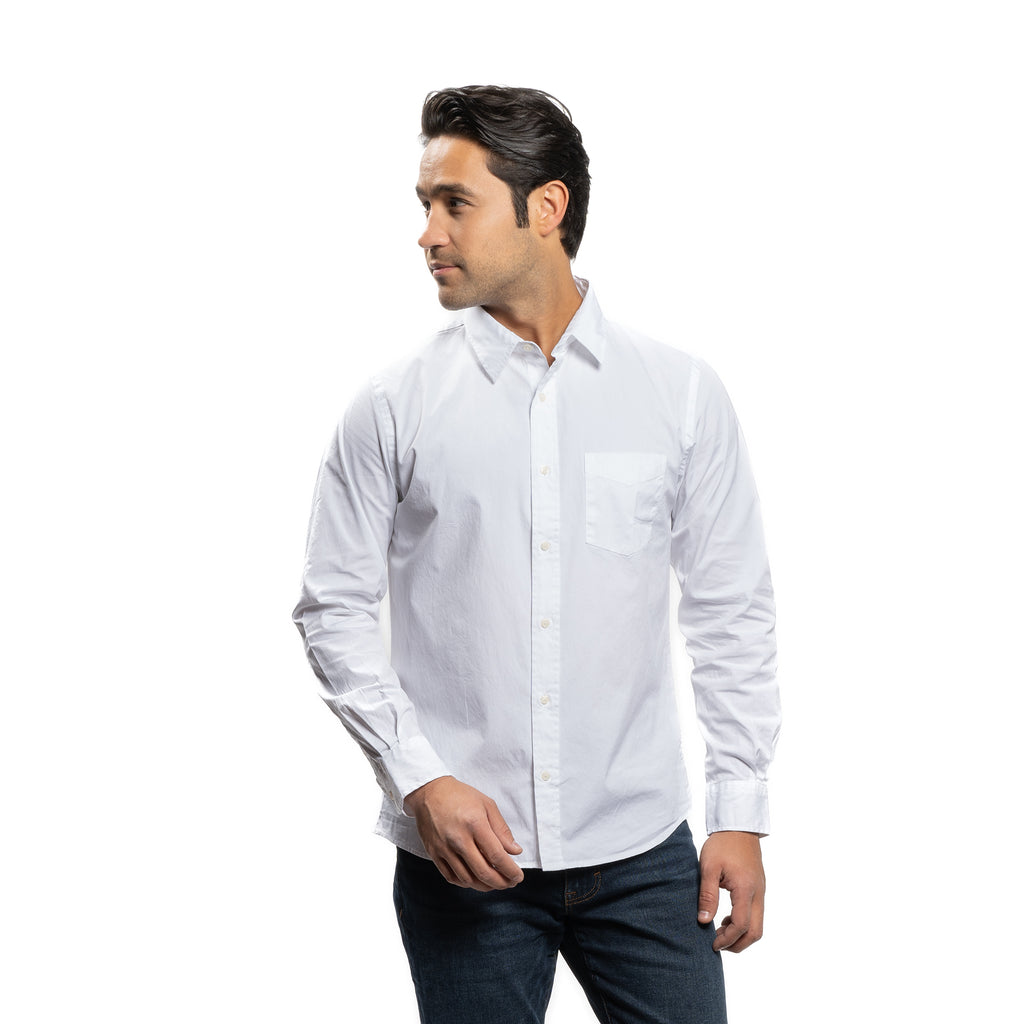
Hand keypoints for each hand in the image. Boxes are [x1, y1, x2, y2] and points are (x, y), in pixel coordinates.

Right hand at [404, 776, 524, 891]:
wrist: (429, 792)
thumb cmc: (460, 796)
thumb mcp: (487, 805)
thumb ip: (501, 829)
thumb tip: (515, 851)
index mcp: (475, 824)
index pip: (497, 855)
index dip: (510, 870)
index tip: (518, 877)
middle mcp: (459, 839)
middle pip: (483, 872)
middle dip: (501, 882)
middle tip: (509, 883)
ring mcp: (444, 848)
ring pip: (467, 879)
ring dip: (484, 886)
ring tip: (494, 883)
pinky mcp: (434, 853)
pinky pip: (451, 877)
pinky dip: (465, 883)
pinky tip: (474, 880)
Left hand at [697, 831, 765, 952]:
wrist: (739, 827)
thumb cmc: (722, 844)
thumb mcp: (709, 867)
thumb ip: (707, 895)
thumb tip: (703, 921)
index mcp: (746, 889)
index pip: (741, 925)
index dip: (727, 939)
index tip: (712, 944)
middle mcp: (758, 894)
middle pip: (756, 932)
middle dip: (738, 944)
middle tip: (718, 944)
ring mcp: (761, 892)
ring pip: (758, 925)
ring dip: (741, 934)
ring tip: (719, 931)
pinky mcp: (759, 889)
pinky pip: (756, 914)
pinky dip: (744, 923)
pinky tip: (726, 918)